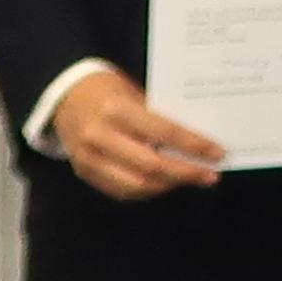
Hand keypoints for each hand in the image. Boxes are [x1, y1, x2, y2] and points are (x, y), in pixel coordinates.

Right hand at [57, 71, 223, 199]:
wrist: (63, 96)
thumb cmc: (107, 90)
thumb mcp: (134, 92)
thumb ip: (158, 116)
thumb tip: (196, 141)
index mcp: (116, 110)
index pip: (163, 132)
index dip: (193, 145)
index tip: (218, 153)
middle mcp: (100, 137)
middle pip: (151, 165)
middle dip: (185, 173)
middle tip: (211, 175)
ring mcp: (88, 159)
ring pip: (136, 185)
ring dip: (168, 186)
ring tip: (192, 180)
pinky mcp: (83, 173)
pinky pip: (121, 191)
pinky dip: (148, 190)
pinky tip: (166, 183)